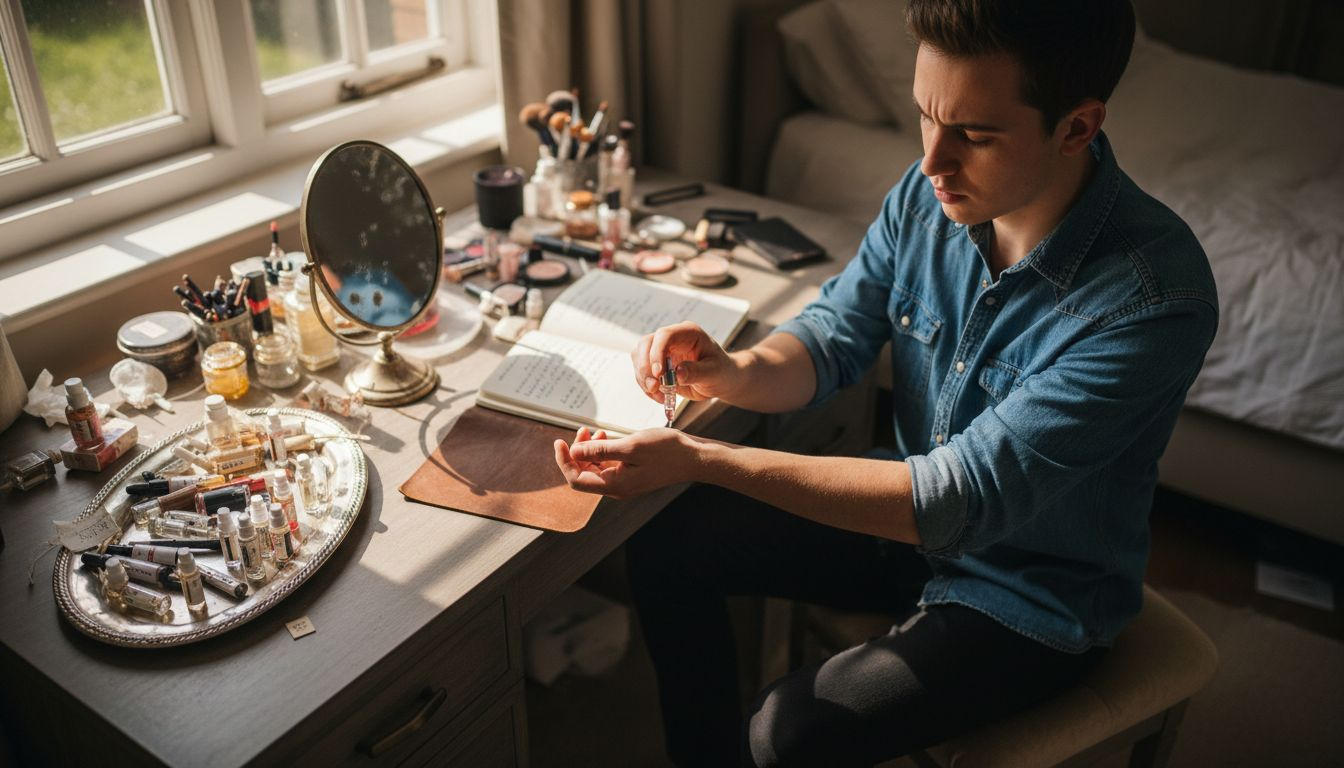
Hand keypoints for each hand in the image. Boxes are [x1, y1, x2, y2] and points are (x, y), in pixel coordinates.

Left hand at [553, 427, 697, 498]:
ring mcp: (626, 482)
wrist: (695, 457)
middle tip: (582, 431)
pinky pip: (610, 466)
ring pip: (596, 469)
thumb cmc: (667, 450)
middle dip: (577, 453)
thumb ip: (600, 451)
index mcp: (615, 486)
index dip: (564, 461)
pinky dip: (604, 452)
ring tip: (596, 432)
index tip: (560, 442)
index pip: (576, 480)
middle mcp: (617, 488)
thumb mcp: (630, 446)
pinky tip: (608, 438)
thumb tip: (573, 452)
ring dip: (590, 451)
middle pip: (584, 475)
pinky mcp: (633, 474)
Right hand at [632, 322, 740, 404]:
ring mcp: (662, 350)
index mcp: (688, 333)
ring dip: (644, 379)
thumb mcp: (714, 373)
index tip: (659, 373)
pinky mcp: (656, 364)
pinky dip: (646, 387)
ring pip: (639, 357)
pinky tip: (660, 396)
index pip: (665, 335)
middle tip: (654, 387)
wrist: (720, 381)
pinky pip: (642, 372)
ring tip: (659, 395)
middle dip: (645, 367)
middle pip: (646, 344)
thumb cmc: (721, 372)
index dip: (657, 353)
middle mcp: (672, 338)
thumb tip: (677, 373)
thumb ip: (697, 372)